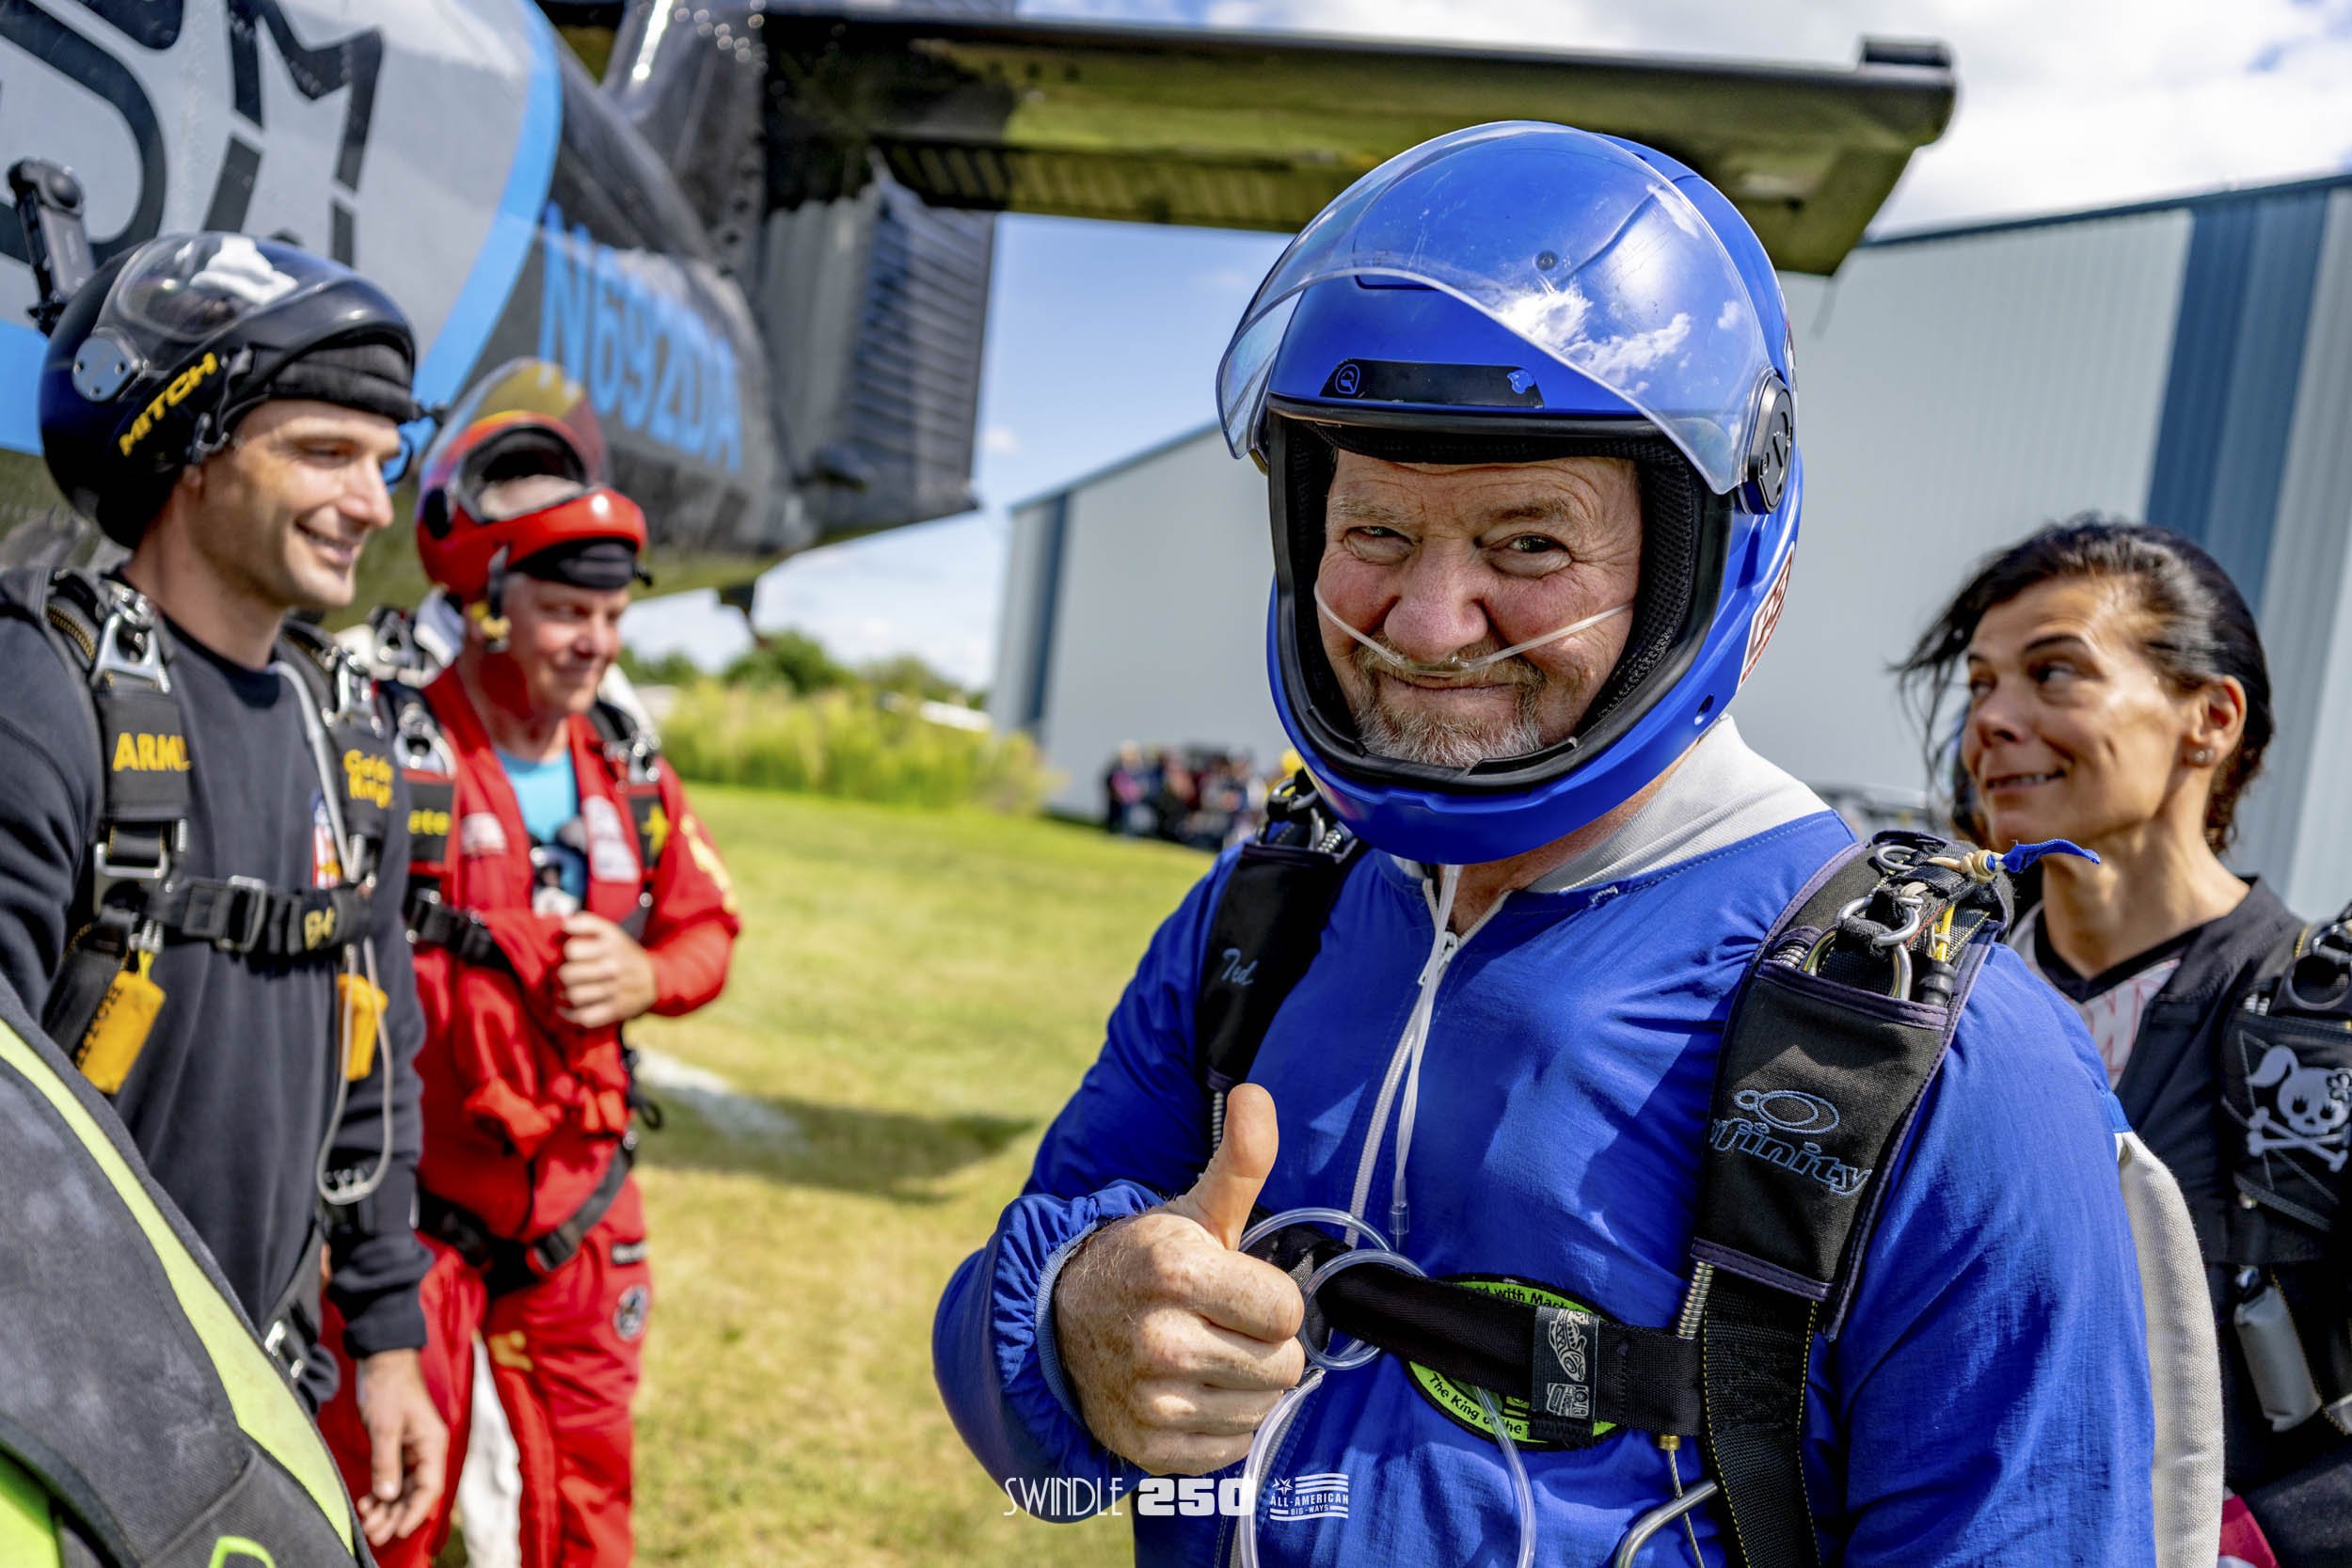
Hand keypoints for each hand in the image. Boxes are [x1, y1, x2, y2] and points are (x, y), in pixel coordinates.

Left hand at [352, 1348, 446, 1546]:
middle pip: (416, 1493)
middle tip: (374, 1535)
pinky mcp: (399, 1447)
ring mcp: (413, 1449)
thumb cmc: (388, 1388)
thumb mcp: (384, 1426)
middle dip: (396, 1515)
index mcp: (432, 1444)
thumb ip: (386, 1463)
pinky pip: (394, 1477)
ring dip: (387, 1507)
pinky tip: (366, 1503)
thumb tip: (388, 1496)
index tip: (397, 1531)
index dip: (414, 1513)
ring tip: (366, 1523)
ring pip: (404, 1488)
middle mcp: (426, 1450)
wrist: (382, 1360)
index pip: (430, 1488)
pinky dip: (381, 1492)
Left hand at [557, 912, 657, 1027]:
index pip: (571, 950)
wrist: (654, 979)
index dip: (566, 953)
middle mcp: (613, 967)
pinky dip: (568, 1015)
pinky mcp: (616, 1011)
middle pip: (568, 974)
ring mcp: (615, 991)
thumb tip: (564, 925)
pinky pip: (584, 1017)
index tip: (569, 957)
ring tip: (561, 993)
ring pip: (573, 996)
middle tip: (561, 977)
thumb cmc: (624, 954)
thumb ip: (586, 922)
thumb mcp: (611, 931)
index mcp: (610, 946)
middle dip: (559, 976)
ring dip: (561, 996)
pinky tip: (563, 1009)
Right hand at [1052, 1085, 1305, 1473]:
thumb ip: (1240, 1159)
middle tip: (1224, 1323)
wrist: (1063, 1322)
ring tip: (1206, 1353)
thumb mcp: (1193, 1210)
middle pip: (1283, 1366)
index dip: (1271, 1298)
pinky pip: (1233, 1445)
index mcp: (1175, 1271)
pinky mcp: (1147, 1450)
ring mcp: (1150, 1402)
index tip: (1239, 1288)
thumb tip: (1259, 1094)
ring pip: (1262, 1408)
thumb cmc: (1146, 1261)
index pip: (1287, 1311)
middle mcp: (1159, 1341)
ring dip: (1246, 1384)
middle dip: (1264, 1343)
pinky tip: (1191, 1390)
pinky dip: (1221, 1422)